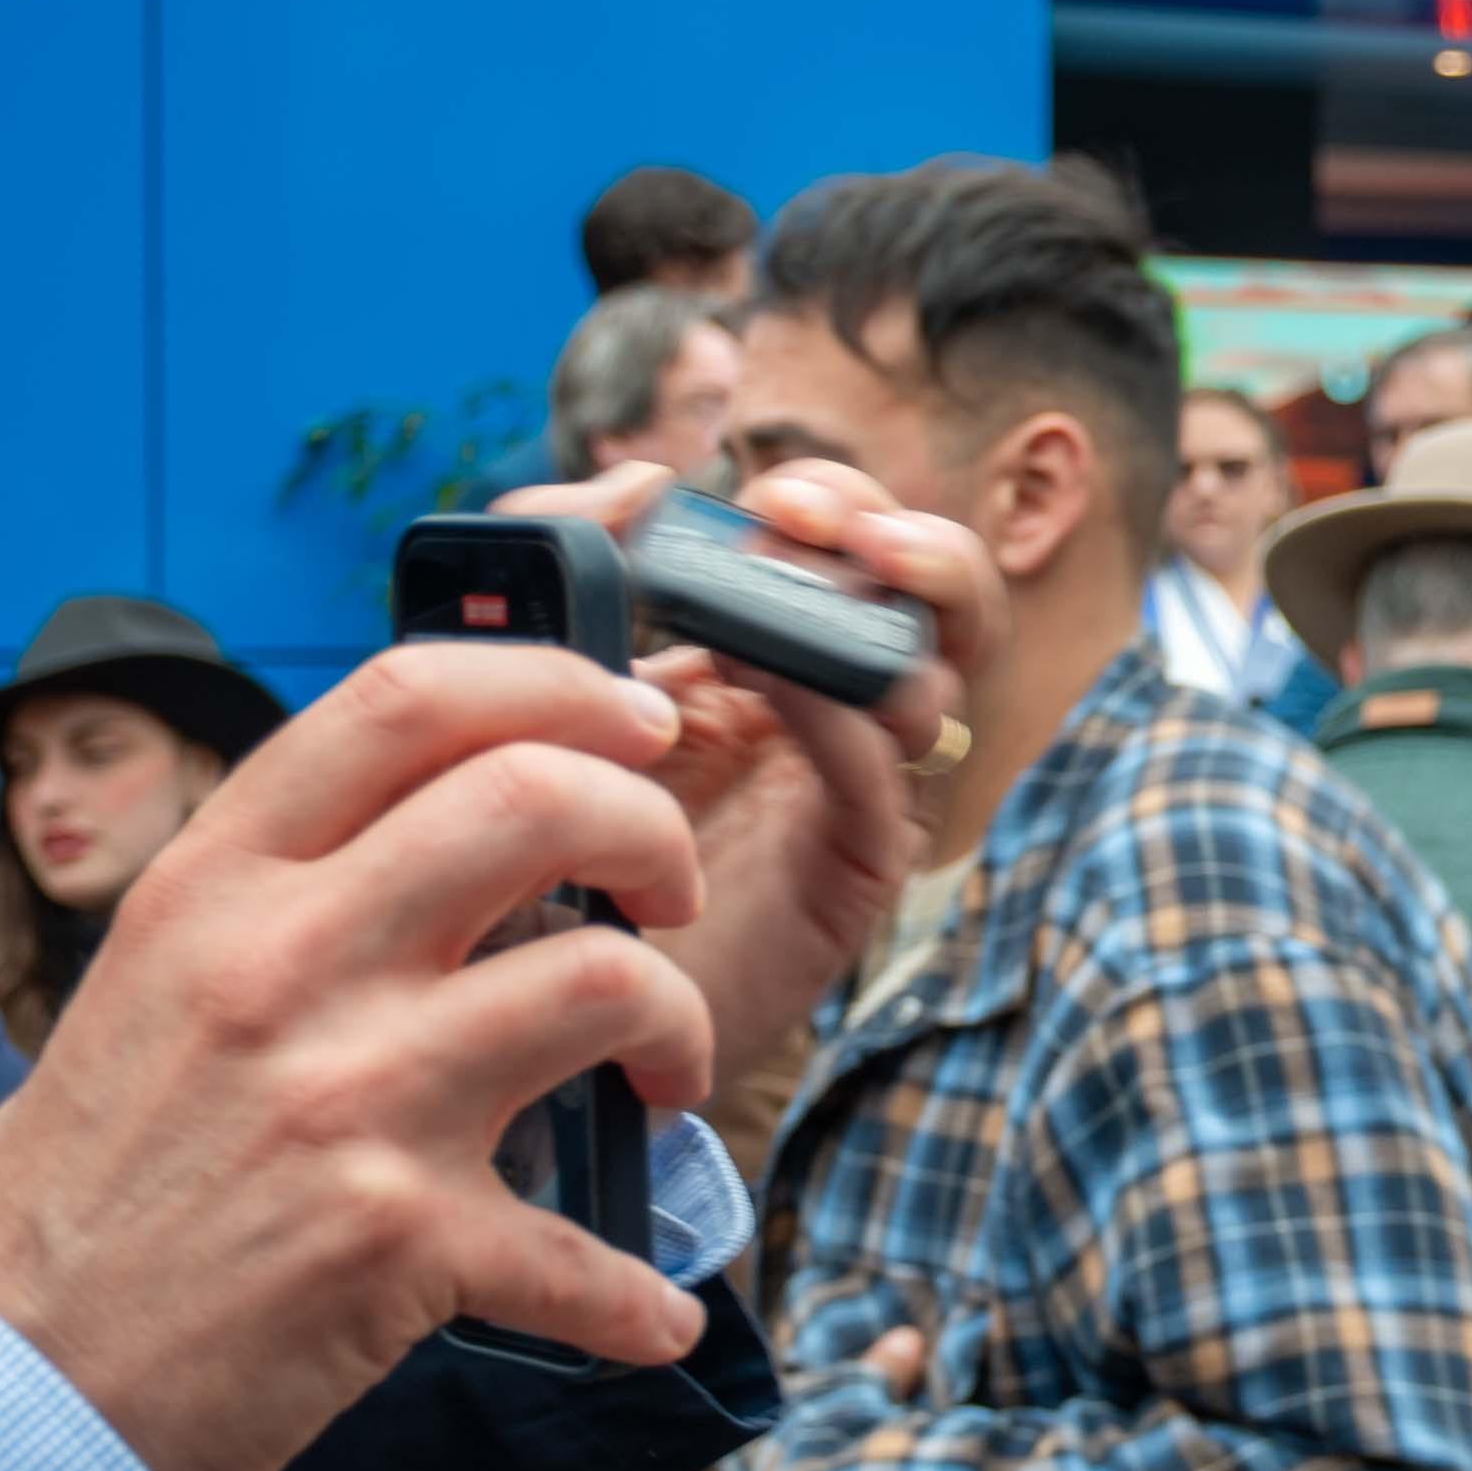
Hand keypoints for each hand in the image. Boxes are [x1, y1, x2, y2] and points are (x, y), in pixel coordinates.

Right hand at [0, 644, 716, 1470]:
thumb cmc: (70, 1200)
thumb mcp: (146, 990)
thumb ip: (278, 909)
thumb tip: (430, 855)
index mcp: (214, 886)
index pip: (406, 702)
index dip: (556, 685)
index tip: (634, 722)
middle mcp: (284, 963)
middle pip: (535, 799)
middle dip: (652, 830)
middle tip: (670, 897)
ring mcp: (350, 1096)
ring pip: (603, 980)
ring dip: (679, 1025)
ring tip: (662, 1079)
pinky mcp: (397, 1240)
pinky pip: (587, 1253)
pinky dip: (638, 1299)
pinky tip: (647, 1316)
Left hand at [498, 459, 1004, 1080]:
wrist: (525, 992)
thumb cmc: (530, 819)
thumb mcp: (541, 660)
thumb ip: (570, 553)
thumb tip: (648, 479)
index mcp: (776, 645)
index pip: (864, 541)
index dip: (843, 500)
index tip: (771, 495)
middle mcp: (836, 708)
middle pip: (946, 599)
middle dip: (910, 543)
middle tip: (817, 527)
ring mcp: (853, 788)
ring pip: (936, 684)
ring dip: (865, 629)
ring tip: (767, 617)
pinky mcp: (848, 873)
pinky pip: (883, 780)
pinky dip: (838, 719)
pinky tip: (764, 695)